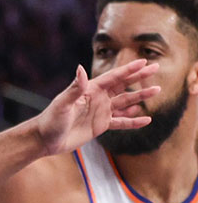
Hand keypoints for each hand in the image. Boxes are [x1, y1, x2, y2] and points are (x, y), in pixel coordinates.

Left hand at [34, 59, 159, 156]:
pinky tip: (147, 119)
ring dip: (140, 96)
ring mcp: (100, 112)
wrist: (45, 140)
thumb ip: (75, 88)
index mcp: (90, 90)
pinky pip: (121, 122)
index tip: (144, 61)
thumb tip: (81, 68)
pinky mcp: (101, 125)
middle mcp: (97, 98)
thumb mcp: (63, 104)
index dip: (128, 70)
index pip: (113, 77)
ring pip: (125, 102)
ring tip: (157, 90)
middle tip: (156, 67)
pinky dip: (133, 121)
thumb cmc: (51, 120)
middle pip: (123, 85)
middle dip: (139, 76)